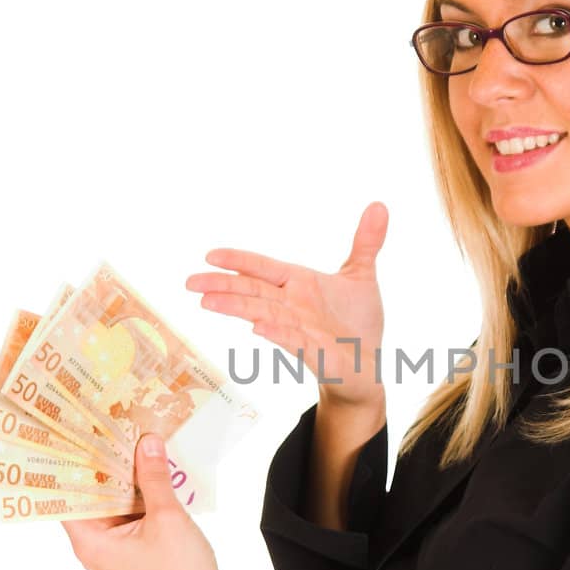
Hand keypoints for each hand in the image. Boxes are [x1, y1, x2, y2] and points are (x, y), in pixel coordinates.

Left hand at [61, 434, 233, 569]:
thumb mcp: (167, 517)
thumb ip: (155, 478)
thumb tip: (146, 443)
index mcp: (91, 542)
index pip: (66, 496)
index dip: (69, 465)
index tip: (74, 435)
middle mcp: (97, 545)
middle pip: (91, 496)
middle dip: (103, 464)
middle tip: (109, 427)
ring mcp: (117, 548)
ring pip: (114, 503)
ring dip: (126, 478)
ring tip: (133, 440)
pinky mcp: (136, 549)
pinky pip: (131, 513)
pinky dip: (140, 493)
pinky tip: (154, 469)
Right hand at [186, 200, 387, 410]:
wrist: (367, 364)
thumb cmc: (358, 322)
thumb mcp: (362, 275)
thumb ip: (366, 242)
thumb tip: (380, 205)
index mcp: (299, 284)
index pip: (263, 268)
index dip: (239, 261)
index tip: (210, 255)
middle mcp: (292, 306)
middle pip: (251, 292)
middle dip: (221, 286)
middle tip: (189, 282)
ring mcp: (299, 330)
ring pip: (261, 315)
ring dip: (236, 308)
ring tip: (208, 302)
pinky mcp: (312, 353)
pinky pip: (291, 341)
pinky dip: (276, 333)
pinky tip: (258, 328)